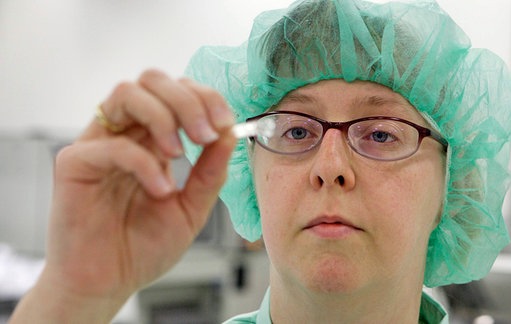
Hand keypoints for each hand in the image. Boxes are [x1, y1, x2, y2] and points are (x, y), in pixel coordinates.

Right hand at [10, 69, 236, 322]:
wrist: (109, 282)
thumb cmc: (144, 246)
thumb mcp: (192, 208)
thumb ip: (210, 172)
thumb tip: (230, 134)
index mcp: (153, 139)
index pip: (178, 92)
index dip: (205, 98)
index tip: (226, 125)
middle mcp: (126, 133)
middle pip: (152, 80)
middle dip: (187, 100)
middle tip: (206, 134)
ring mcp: (99, 144)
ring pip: (127, 93)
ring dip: (164, 116)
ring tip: (181, 153)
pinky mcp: (75, 164)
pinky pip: (111, 145)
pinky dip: (144, 163)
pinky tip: (160, 190)